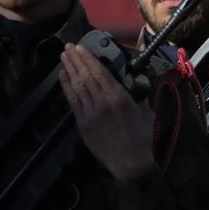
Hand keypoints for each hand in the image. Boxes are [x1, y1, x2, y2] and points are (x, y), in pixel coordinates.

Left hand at [59, 43, 155, 181]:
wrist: (128, 162)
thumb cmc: (141, 136)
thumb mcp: (145, 111)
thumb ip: (138, 94)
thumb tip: (134, 80)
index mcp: (119, 97)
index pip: (100, 72)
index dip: (88, 58)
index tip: (81, 47)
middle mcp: (102, 102)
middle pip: (85, 76)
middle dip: (76, 59)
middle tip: (69, 47)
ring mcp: (90, 112)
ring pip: (77, 86)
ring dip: (69, 69)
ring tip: (64, 56)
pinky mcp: (82, 122)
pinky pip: (73, 100)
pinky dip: (66, 86)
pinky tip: (63, 76)